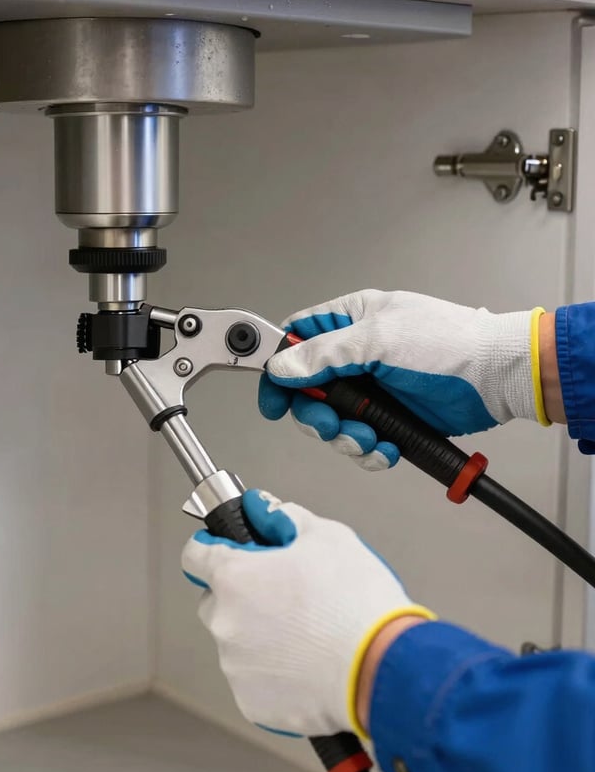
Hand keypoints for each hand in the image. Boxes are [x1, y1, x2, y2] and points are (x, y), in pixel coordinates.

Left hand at [182, 490, 432, 737]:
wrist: (382, 669)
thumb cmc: (356, 602)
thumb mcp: (327, 536)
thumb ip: (284, 516)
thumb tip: (263, 509)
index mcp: (234, 577)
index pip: (195, 554)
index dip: (211, 547)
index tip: (226, 550)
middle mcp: (225, 622)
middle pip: (216, 600)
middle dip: (241, 595)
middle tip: (284, 594)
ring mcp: (235, 665)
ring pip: (236, 642)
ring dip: (259, 635)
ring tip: (306, 634)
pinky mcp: (251, 702)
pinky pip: (253, 680)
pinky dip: (273, 672)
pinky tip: (307, 664)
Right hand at [259, 290, 544, 469]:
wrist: (496, 378)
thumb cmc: (449, 343)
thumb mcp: (378, 341)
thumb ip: (325, 355)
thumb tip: (282, 367)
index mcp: (349, 321)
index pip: (296, 342)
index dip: (279, 371)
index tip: (274, 399)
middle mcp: (356, 354)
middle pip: (308, 391)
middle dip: (316, 414)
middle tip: (331, 424)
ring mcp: (372, 387)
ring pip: (333, 420)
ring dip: (345, 437)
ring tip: (369, 439)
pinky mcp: (390, 417)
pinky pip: (361, 439)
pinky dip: (369, 449)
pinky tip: (387, 448)